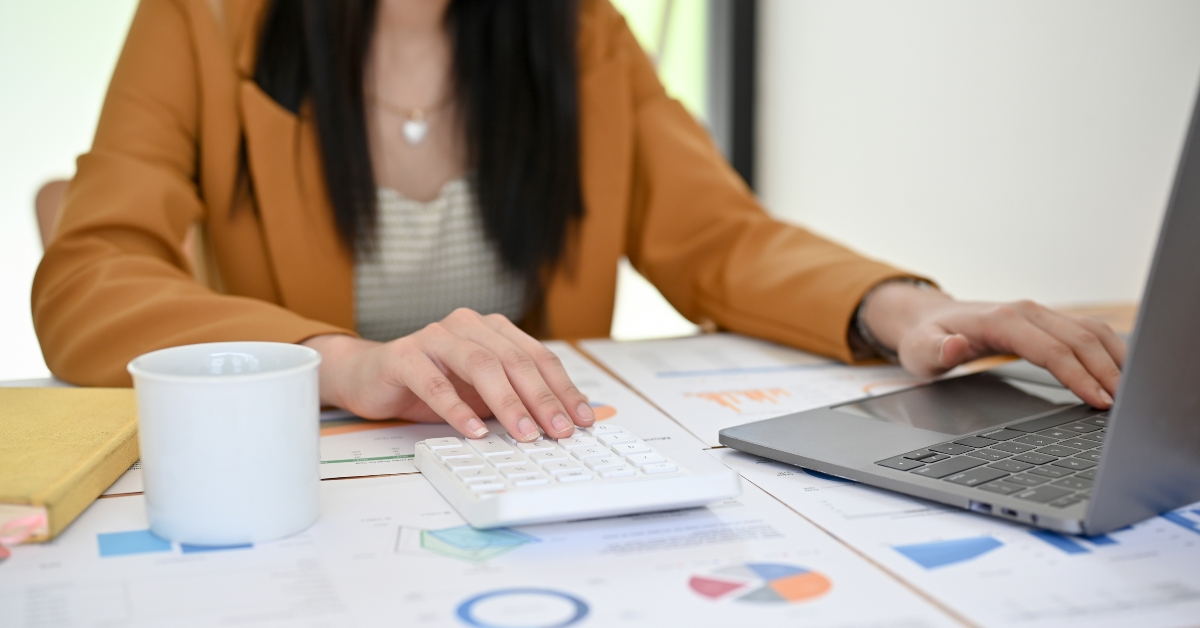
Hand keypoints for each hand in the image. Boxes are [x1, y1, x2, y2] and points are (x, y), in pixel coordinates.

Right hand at [302, 308, 594, 440]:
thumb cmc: (433, 384)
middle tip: (559, 431)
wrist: (371, 376)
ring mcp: (435, 337)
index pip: (538, 357)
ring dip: (507, 402)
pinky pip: (434, 383)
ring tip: (524, 433)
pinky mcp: (404, 356)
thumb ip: (515, 398)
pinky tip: (473, 431)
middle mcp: (468, 325)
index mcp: (493, 329)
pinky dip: (457, 409)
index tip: (583, 419)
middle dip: (542, 399)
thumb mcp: (481, 392)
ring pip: (480, 365)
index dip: (563, 389)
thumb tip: (562, 423)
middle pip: (514, 360)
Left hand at [860, 282, 1126, 408]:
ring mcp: (1040, 314)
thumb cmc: (926, 338)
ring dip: (1115, 359)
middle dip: (1107, 372)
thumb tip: (955, 345)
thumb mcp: (920, 350)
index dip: (1078, 375)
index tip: (1099, 400)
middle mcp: (1026, 311)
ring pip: (1091, 331)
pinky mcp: (1048, 322)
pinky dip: (1109, 350)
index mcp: (1001, 320)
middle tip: (1125, 406)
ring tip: (1132, 393)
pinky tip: (1121, 374)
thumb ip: (937, 351)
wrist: (928, 318)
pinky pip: (1087, 331)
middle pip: (1080, 339)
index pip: (1052, 349)